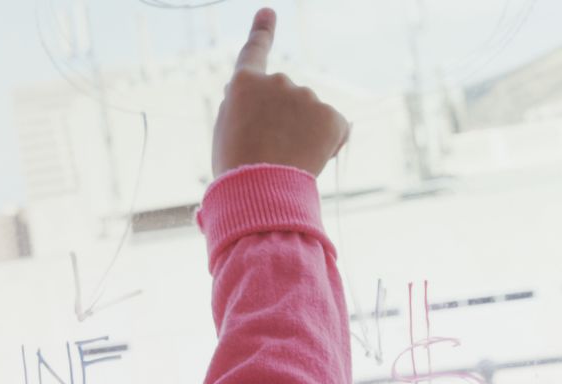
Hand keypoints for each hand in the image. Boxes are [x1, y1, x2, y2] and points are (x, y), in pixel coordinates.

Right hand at [212, 8, 348, 178]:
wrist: (260, 189)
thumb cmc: (236, 167)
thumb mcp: (227, 131)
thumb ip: (243, 107)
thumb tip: (259, 97)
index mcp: (244, 83)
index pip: (254, 51)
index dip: (262, 31)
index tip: (268, 13)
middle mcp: (277, 81)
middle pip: (285, 98)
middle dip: (283, 119)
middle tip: (269, 150)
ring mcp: (306, 96)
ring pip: (309, 115)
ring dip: (303, 134)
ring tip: (286, 160)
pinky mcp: (331, 116)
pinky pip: (333, 129)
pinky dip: (327, 144)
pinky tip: (310, 160)